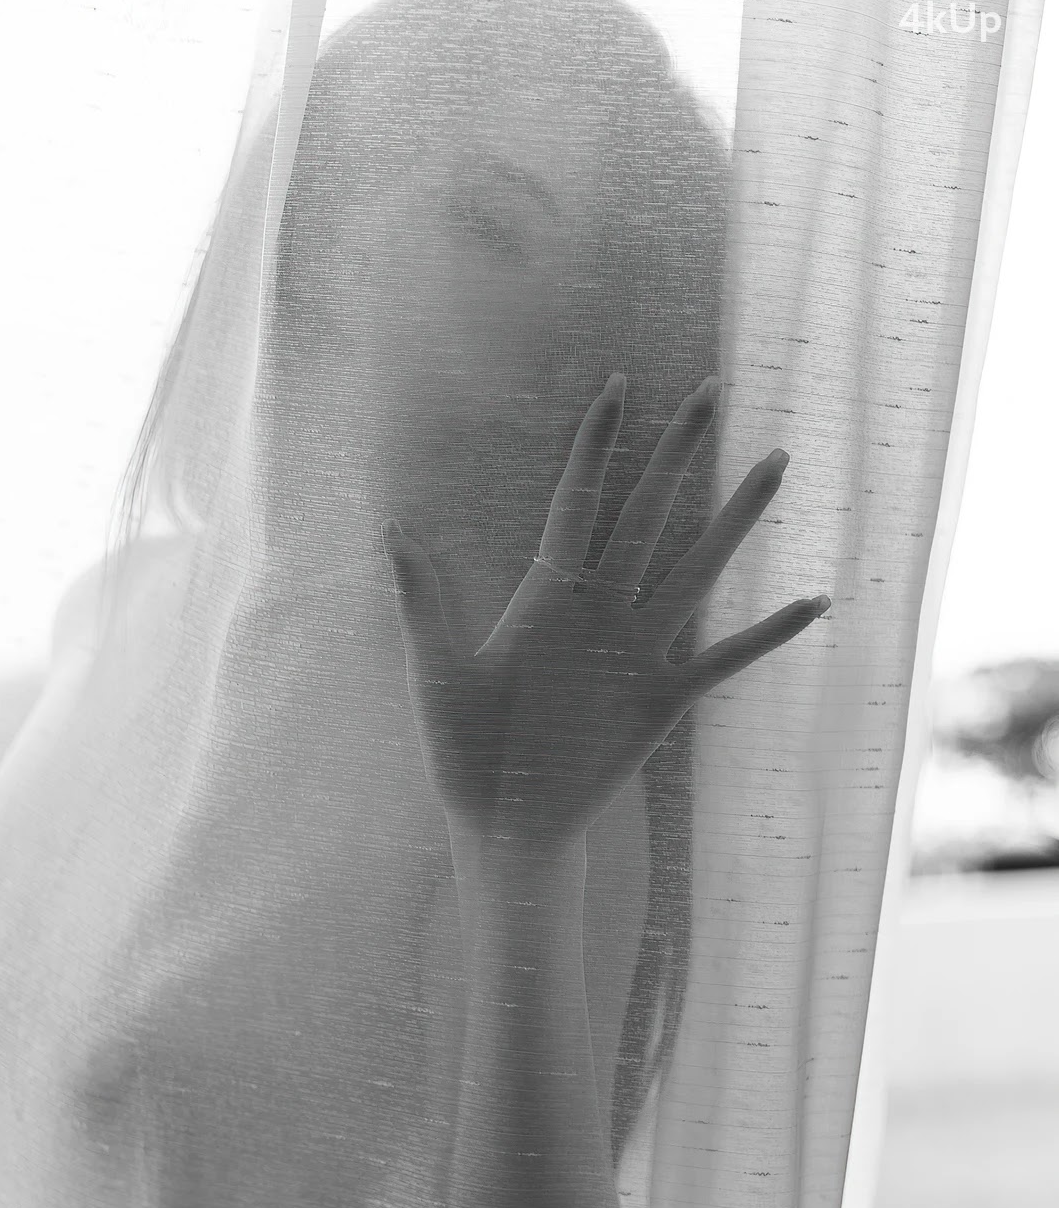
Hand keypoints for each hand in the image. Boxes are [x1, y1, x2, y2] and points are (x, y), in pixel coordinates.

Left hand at [383, 373, 829, 845]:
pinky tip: (816, 600)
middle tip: (713, 391)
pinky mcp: (663, 698)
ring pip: (697, 568)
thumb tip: (391, 526)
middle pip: (647, 514)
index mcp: (547, 593)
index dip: (596, 445)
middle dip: (680, 454)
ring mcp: (637, 650)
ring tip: (776, 464)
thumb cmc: (464, 751)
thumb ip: (425, 600)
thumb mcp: (438, 672)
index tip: (616, 385)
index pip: (578, 501)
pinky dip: (770, 633)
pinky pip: (726, 658)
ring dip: (736, 519)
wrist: (504, 822)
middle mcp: (600, 608)